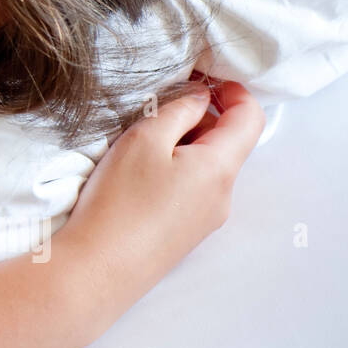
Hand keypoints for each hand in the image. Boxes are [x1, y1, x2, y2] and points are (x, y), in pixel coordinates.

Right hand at [57, 80, 266, 309]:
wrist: (97, 270)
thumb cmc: (119, 201)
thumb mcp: (144, 139)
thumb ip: (178, 110)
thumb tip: (199, 97)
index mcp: (220, 167)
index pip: (250, 118)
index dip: (233, 90)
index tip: (203, 77)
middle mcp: (222, 196)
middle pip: (227, 143)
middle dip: (199, 118)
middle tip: (155, 109)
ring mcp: (205, 219)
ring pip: (206, 168)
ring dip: (182, 146)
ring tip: (138, 146)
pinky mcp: (183, 235)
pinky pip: (190, 191)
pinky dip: (173, 171)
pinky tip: (135, 177)